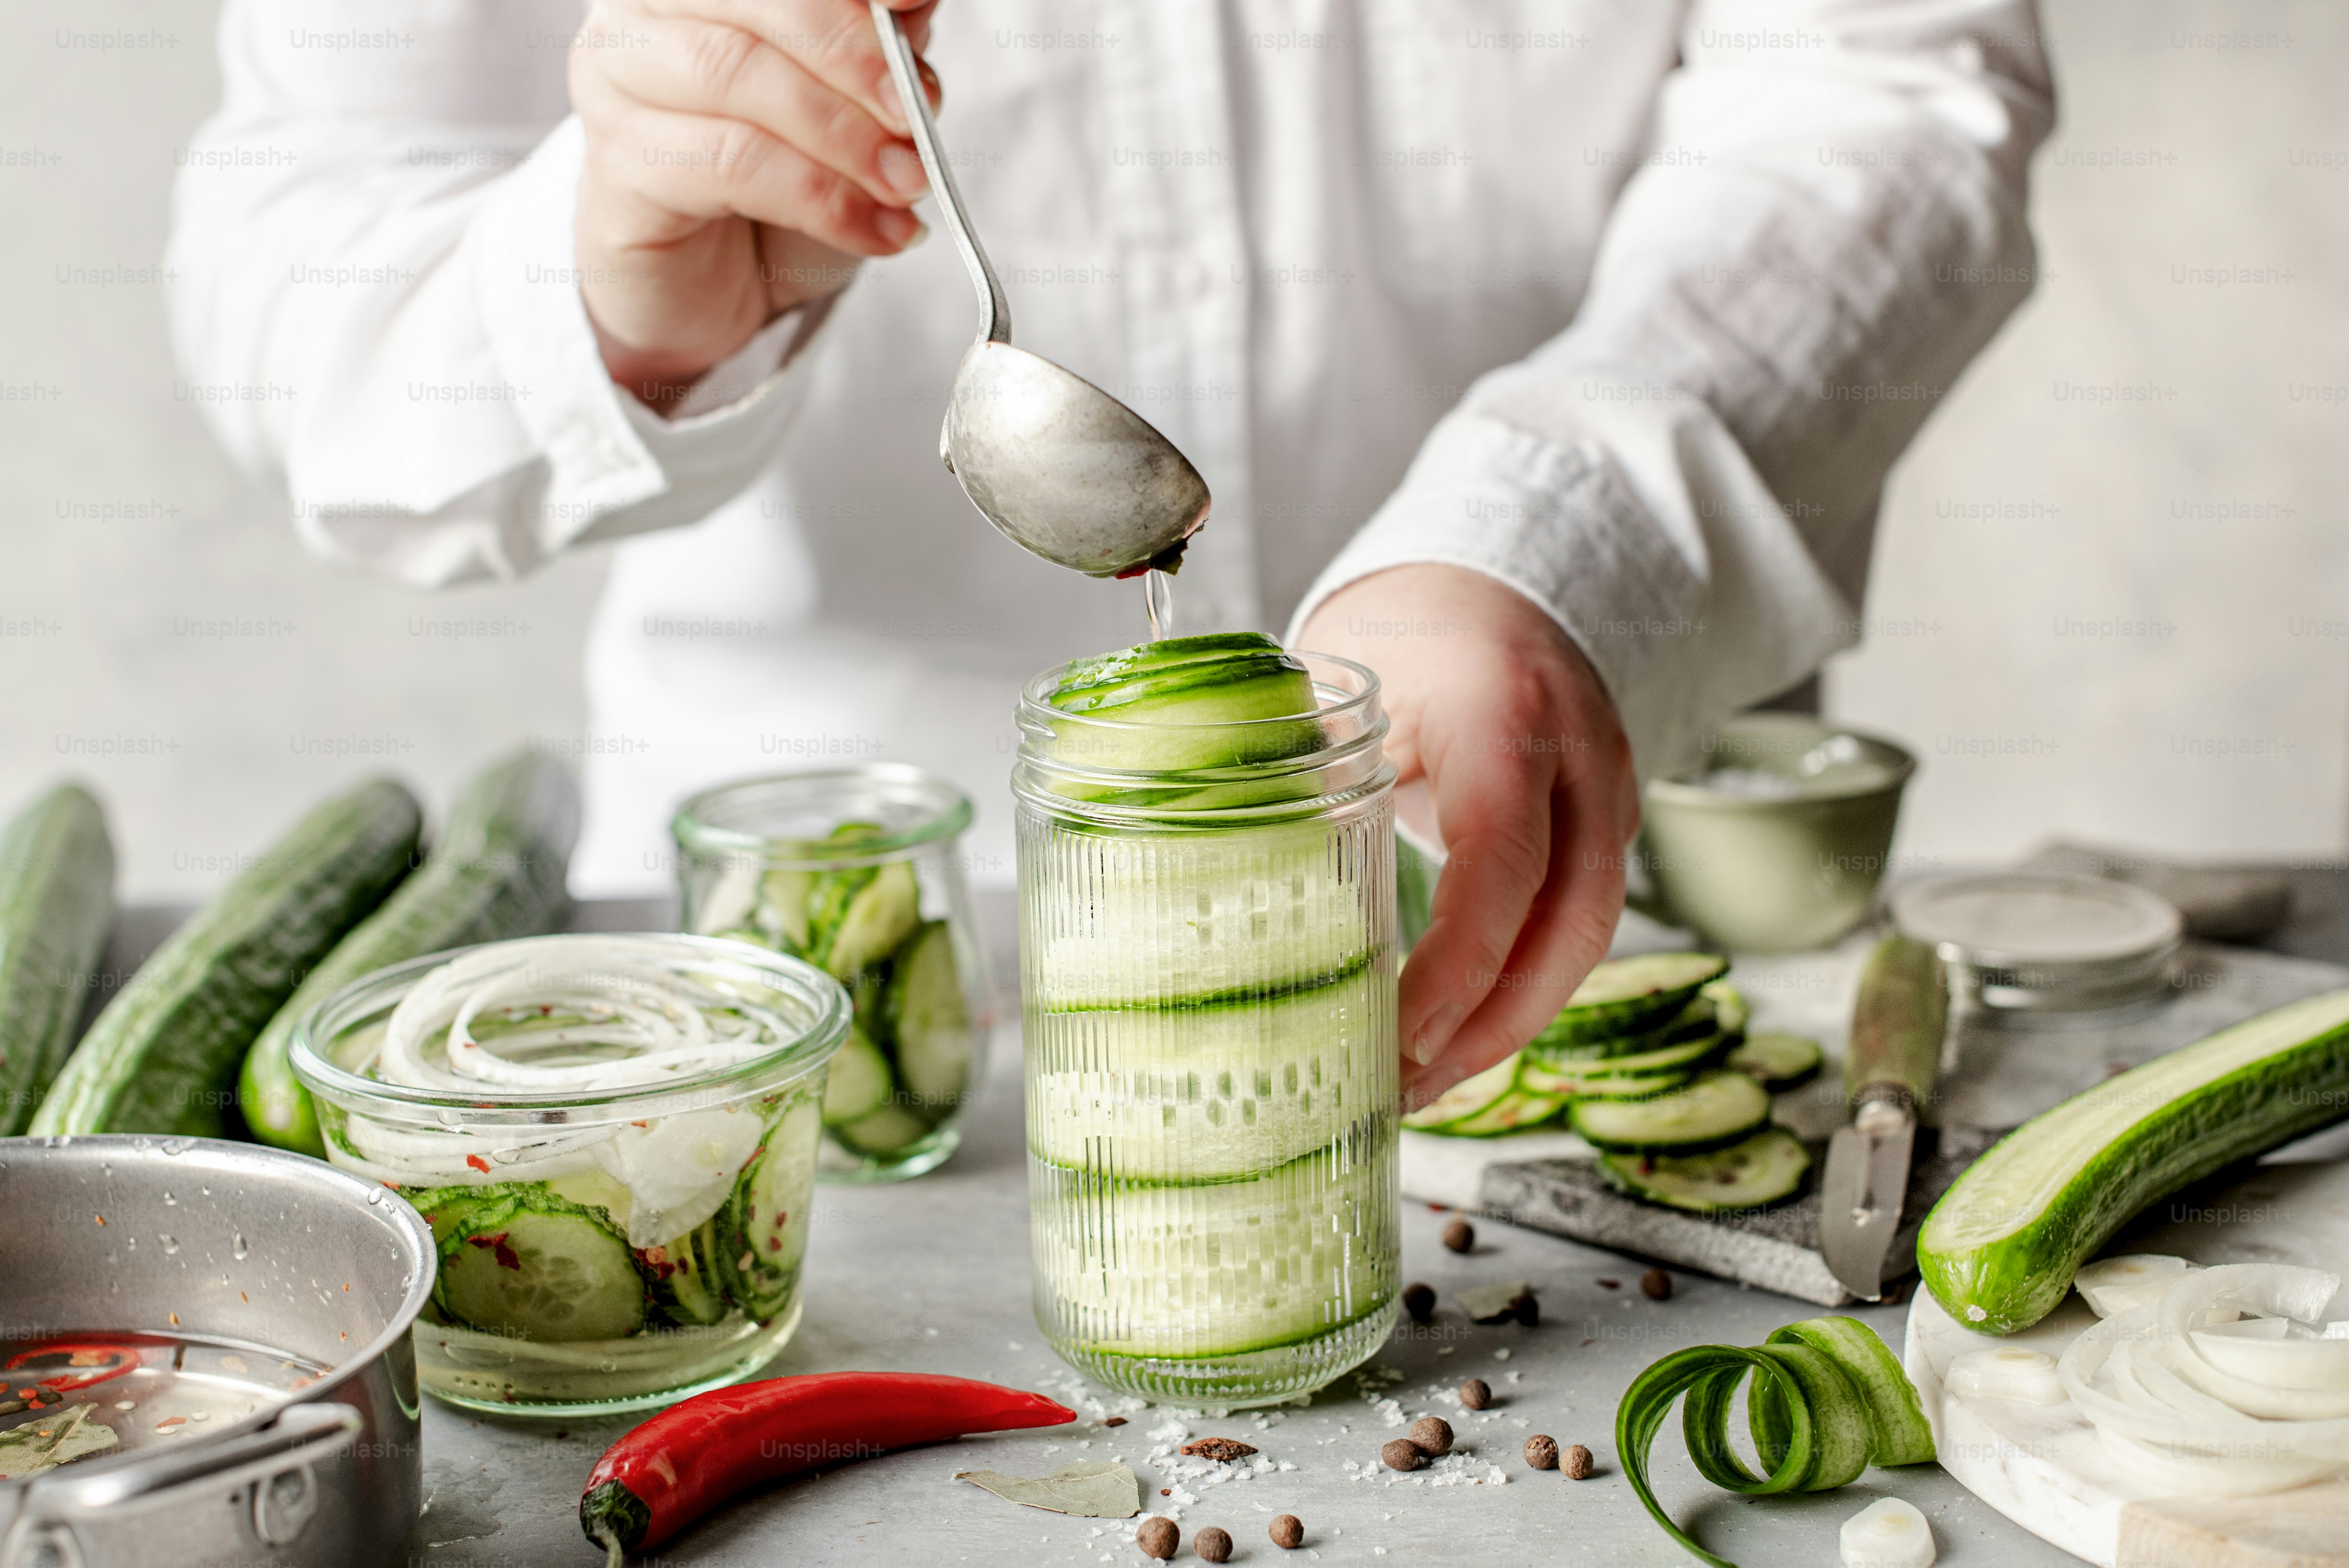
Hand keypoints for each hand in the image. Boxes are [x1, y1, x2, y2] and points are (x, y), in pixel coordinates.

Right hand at [569, 0, 942, 406]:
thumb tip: (916, 2)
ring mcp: (615, 83)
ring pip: (738, 75)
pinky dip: (820, 200)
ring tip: (907, 184)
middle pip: (757, 1)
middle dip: (854, 55)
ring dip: (843, 135)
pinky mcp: (617, 166)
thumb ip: (872, 45)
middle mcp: (641, 14)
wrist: (705, 293)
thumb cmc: (771, 191)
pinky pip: (729, 164)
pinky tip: (876, 231)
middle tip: (917, 114)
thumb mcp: (843, 108)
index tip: (916, 3)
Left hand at [1300, 565, 1639, 1106]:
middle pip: (1570, 926)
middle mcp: (1581, 757)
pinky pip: (1574, 924)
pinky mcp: (1605, 826)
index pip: (1503, 861)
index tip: (1400, 1034)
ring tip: (1422, 1082)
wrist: (1495, 586)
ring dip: (1507, 1024)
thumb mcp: (1340, 681)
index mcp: (1505, 712)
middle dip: (1491, 1026)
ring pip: (1584, 939)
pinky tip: (1457, 1031)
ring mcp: (1609, 793)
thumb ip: (1296, 771)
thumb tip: (1202, 872)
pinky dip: (1519, 986)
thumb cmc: (1408, 629)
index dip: (1460, 963)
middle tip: (1406, 1087)